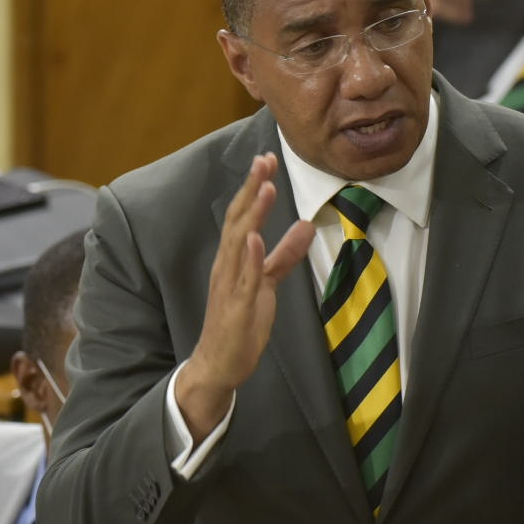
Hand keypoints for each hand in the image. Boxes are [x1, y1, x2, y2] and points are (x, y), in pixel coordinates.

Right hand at [178, 154, 313, 441]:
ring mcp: (229, 287)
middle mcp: (226, 267)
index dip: (253, 187)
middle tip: (264, 160)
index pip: (241, 216)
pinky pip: (244, 280)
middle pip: (236, 220)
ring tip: (265, 187)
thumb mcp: (267, 284)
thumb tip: (306, 226)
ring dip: (252, 214)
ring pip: (238, 243)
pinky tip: (255, 237)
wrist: (218, 364)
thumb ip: (284, 255)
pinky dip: (249, 257)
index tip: (266, 159)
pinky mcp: (236, 308)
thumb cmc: (239, 323)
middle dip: (251, 189)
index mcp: (232, 260)